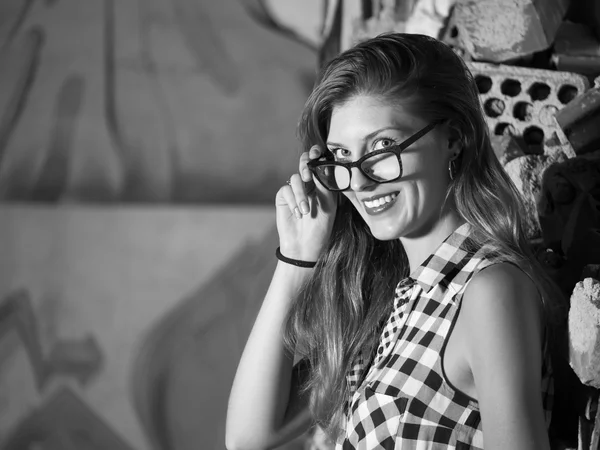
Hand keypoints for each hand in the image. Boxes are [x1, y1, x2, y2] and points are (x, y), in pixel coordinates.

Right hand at [275, 145, 337, 261]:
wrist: (305, 246)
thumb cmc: (321, 227)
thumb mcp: (328, 204)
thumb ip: (325, 183)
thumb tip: (321, 164)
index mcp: (322, 184)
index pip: (319, 163)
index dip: (317, 155)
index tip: (317, 153)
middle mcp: (308, 184)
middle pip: (304, 163)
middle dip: (305, 165)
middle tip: (308, 175)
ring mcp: (295, 190)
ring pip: (295, 179)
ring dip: (301, 194)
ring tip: (305, 211)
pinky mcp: (283, 198)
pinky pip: (286, 190)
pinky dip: (293, 201)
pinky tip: (298, 214)